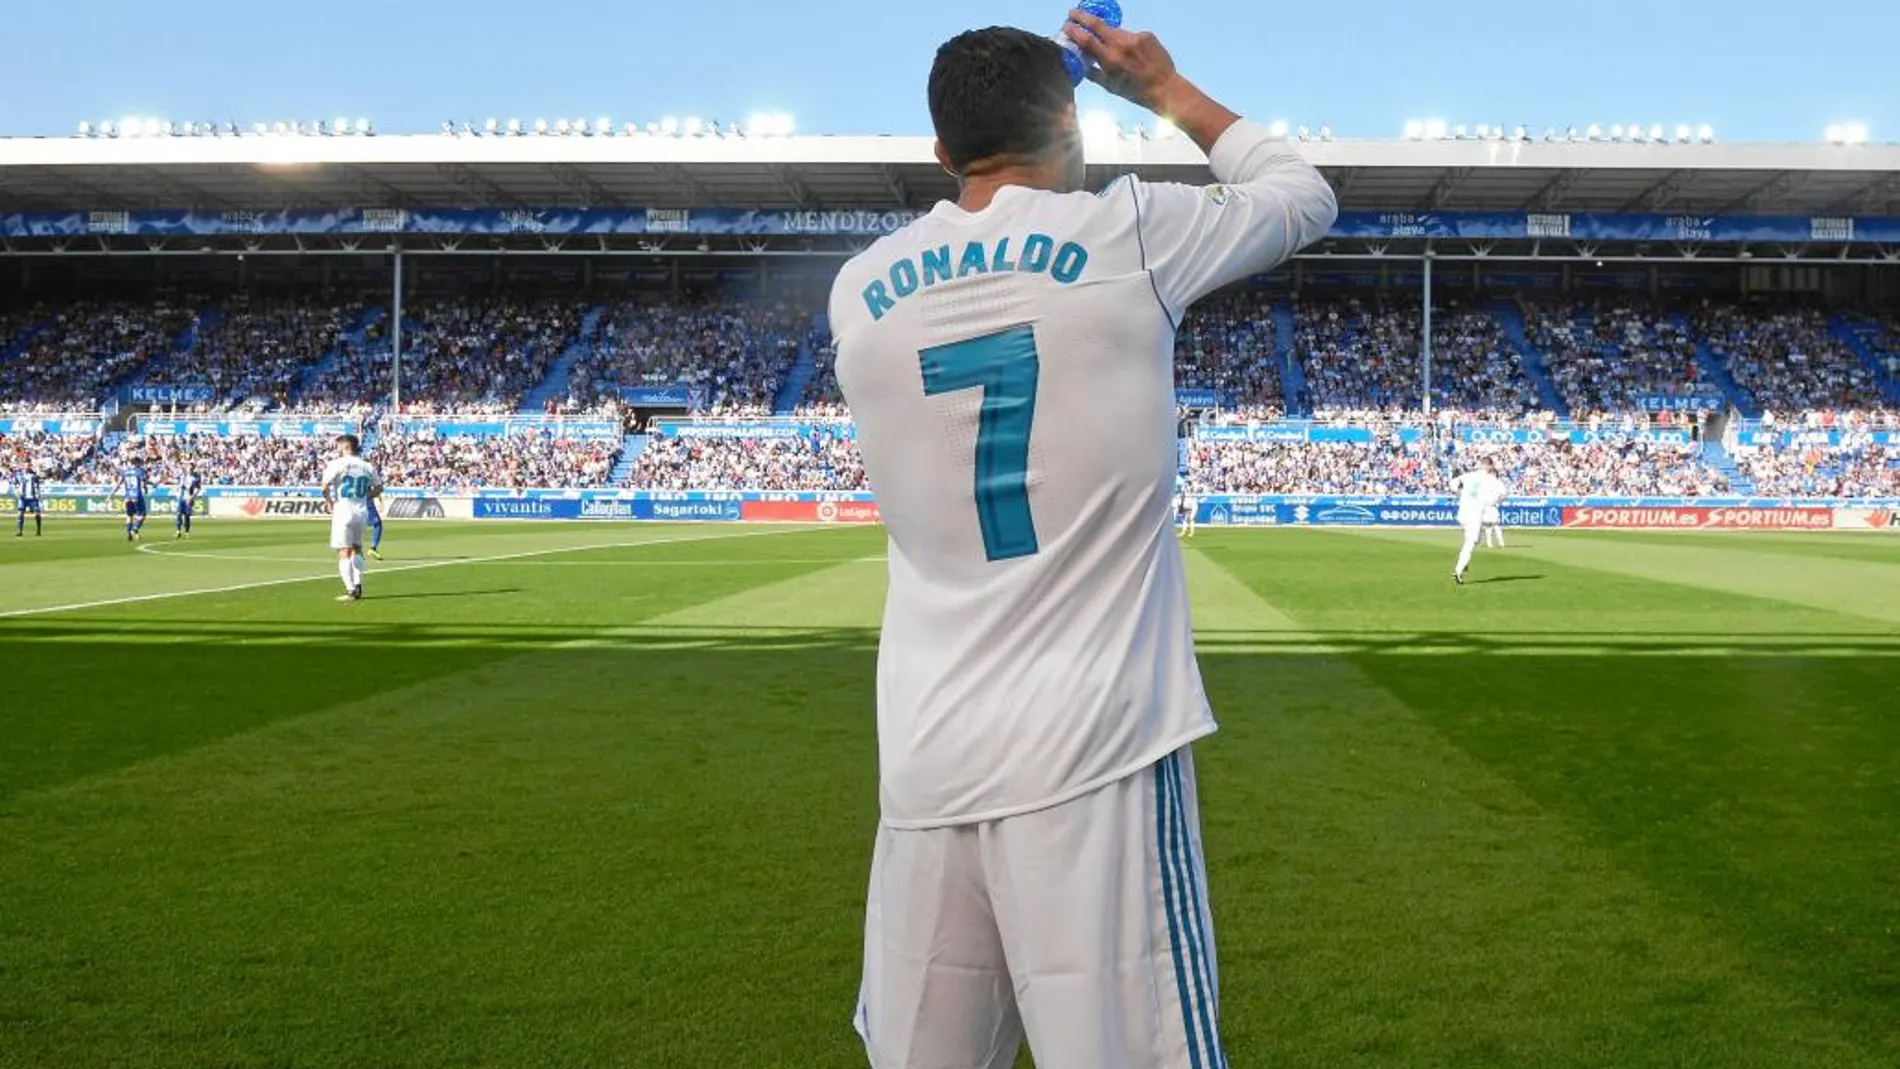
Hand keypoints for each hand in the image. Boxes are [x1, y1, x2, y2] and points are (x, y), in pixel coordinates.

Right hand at [1062, 10, 1179, 112]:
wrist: (1164, 87)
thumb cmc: (1134, 91)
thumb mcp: (1110, 86)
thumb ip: (1093, 73)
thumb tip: (1080, 64)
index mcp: (1110, 60)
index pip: (1086, 40)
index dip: (1074, 30)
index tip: (1066, 25)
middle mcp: (1121, 45)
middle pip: (1097, 25)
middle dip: (1082, 17)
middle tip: (1073, 13)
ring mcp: (1134, 37)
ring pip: (1114, 31)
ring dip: (1107, 34)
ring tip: (1110, 45)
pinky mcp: (1146, 34)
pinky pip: (1130, 35)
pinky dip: (1126, 41)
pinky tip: (1133, 53)